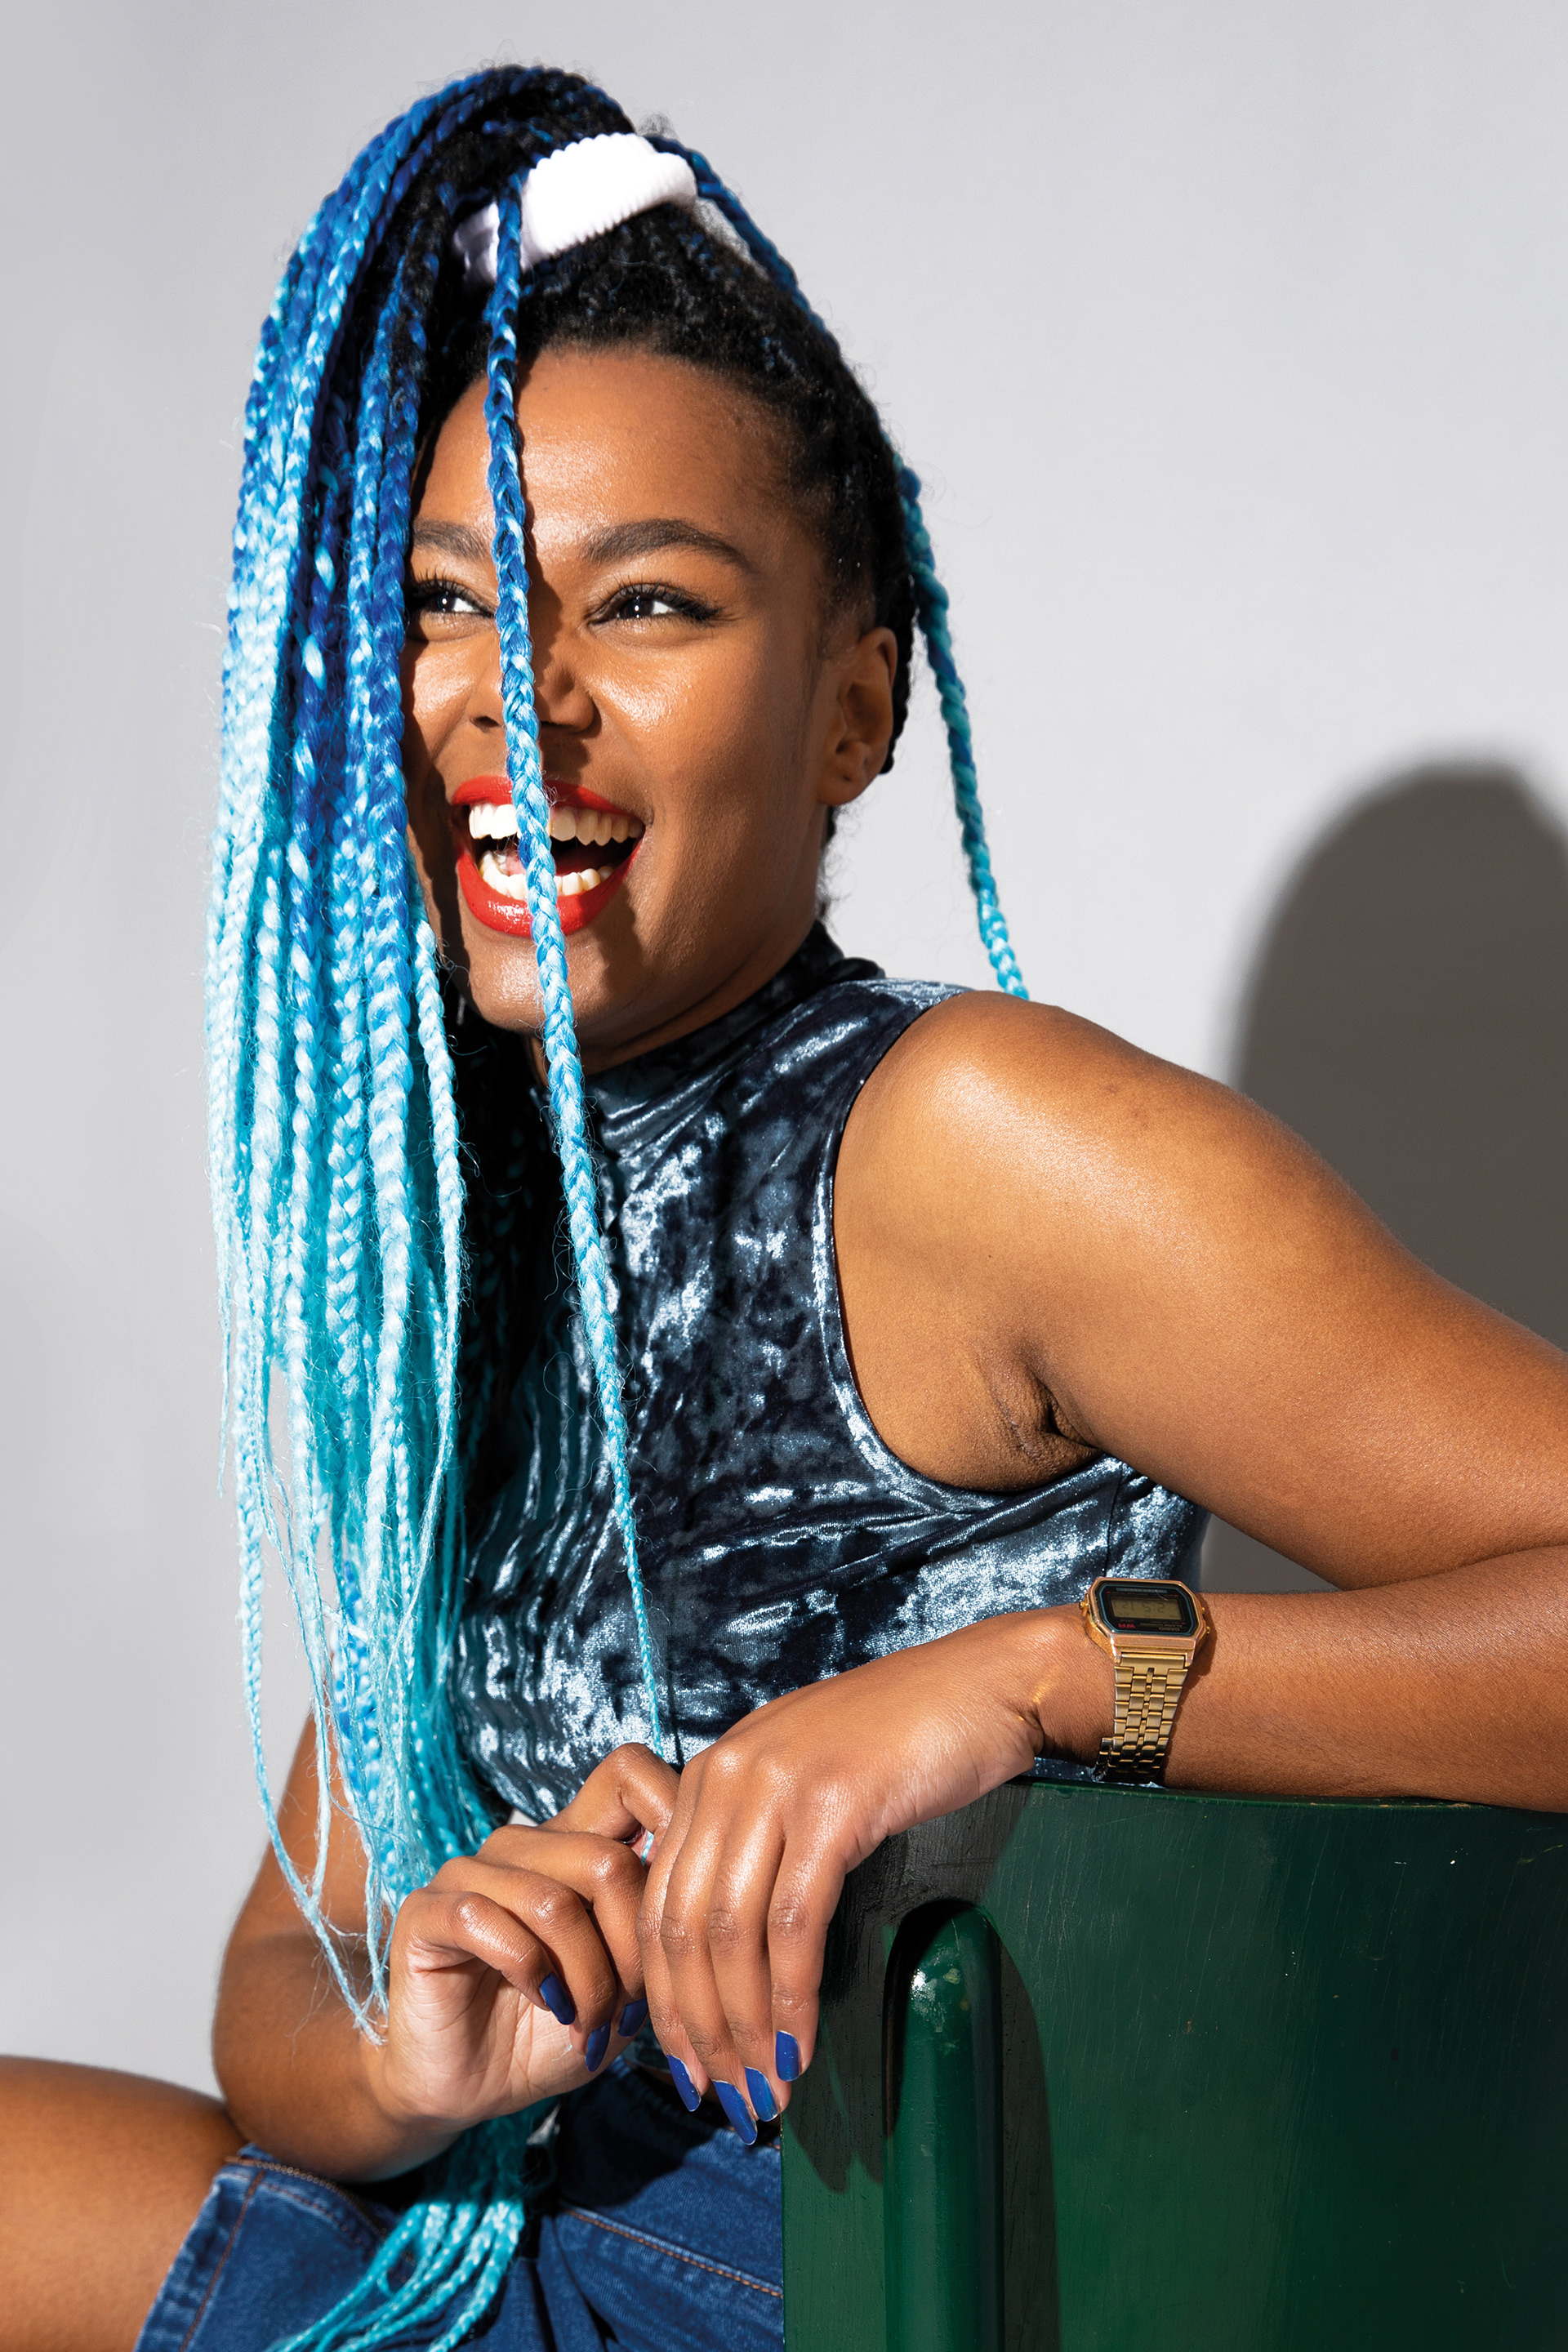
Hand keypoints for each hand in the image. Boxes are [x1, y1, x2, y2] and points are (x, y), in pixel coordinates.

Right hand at [363, 1751, 680, 2154]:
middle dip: (633, 1951)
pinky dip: (529, 1973)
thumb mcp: (629, 1986)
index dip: (673, 1810)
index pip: (630, 1773)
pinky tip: (544, 2002)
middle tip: (629, 2008)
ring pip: (555, 1900)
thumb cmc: (559, 2031)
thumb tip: (714, 1895)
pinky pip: (488, 1921)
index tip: (701, 1888)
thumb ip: (660, 1933)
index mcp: (576, 1842)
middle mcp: (525, 1843)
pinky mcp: (428, 1911)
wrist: (471, 2087)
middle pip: (607, 1859)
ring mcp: (471, 1871)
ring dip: (586, 1979)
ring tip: (587, 2021)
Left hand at [631, 1607, 1096, 2136]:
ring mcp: (776, 1786)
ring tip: (764, 2090)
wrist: (983, 1685)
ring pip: (732, 1934)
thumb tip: (728, 1943)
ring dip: (745, 2027)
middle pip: (684, 1928)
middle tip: (724, 2098)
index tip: (687, 2063)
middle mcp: (727, 1775)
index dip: (664, 1996)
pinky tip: (801, 2045)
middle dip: (698, 2027)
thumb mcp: (805, 1777)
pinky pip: (795, 1923)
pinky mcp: (832, 1805)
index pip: (659, 1903)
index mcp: (712, 1773)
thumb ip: (756, 1837)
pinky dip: (793, 1998)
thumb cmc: (904, 1741)